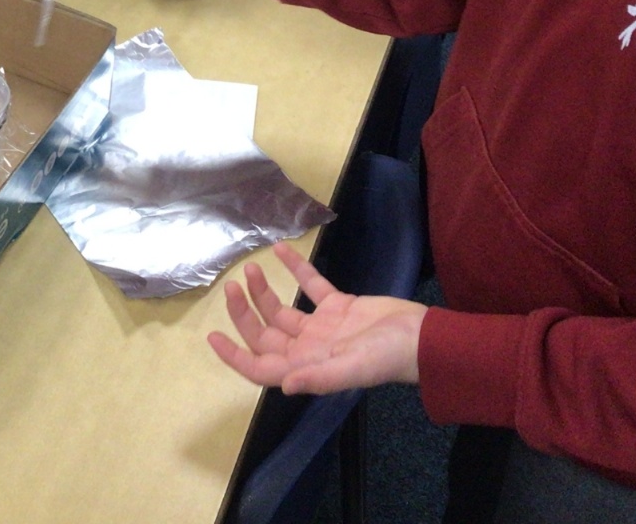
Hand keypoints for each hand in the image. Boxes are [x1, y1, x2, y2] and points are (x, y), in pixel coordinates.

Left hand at [208, 241, 426, 395]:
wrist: (422, 336)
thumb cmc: (388, 357)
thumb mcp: (353, 369)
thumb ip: (318, 377)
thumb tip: (284, 386)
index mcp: (307, 367)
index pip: (261, 367)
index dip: (235, 357)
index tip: (212, 337)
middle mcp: (309, 349)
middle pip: (266, 333)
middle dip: (245, 313)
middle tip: (231, 287)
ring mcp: (323, 326)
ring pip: (282, 309)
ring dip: (264, 291)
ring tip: (251, 269)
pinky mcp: (339, 306)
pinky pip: (311, 285)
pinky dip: (296, 269)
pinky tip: (282, 249)